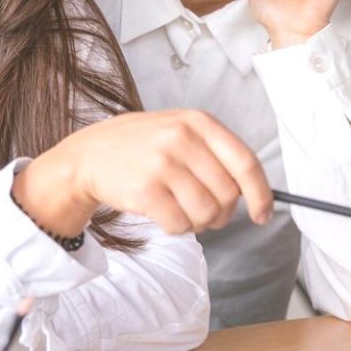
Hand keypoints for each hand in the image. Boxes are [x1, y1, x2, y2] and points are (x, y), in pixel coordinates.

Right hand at [14, 110, 271, 237]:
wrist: (87, 156)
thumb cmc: (141, 148)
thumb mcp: (179, 131)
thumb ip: (216, 154)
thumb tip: (254, 193)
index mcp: (198, 122)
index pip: (245, 162)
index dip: (261, 194)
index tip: (263, 214)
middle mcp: (182, 138)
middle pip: (228, 194)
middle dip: (221, 213)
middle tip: (205, 213)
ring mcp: (162, 163)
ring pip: (206, 213)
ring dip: (198, 223)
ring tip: (180, 211)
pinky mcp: (145, 190)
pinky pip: (179, 224)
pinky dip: (176, 228)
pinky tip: (162, 214)